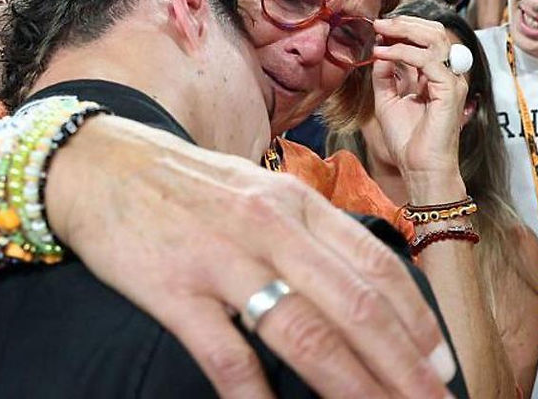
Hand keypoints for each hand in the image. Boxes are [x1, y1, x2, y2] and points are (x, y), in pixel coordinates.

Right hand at [45, 117, 455, 397]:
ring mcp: (222, 257)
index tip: (440, 366)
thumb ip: (306, 234)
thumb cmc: (185, 184)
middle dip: (404, 366)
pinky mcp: (174, 289)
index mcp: (295, 202)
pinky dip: (258, 396)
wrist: (97, 161)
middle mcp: (270, 226)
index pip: (376, 265)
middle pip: (356, 306)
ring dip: (354, 386)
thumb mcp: (257, 191)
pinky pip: (227, 354)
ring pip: (305, 332)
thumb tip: (359, 290)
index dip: (417, 321)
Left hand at [370, 16, 467, 202]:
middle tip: (379, 22)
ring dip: (404, 31)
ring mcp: (452, 81)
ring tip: (380, 31)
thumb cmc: (407, 139)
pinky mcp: (450, 90)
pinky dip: (403, 52)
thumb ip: (385, 75)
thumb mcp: (388, 100)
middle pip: (434, 32)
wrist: (419, 167)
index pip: (427, 38)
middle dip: (405, 23)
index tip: (378, 26)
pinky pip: (427, 60)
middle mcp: (448, 74)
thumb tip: (378, 50)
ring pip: (435, 39)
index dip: (404, 28)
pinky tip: (383, 53)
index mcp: (436, 75)